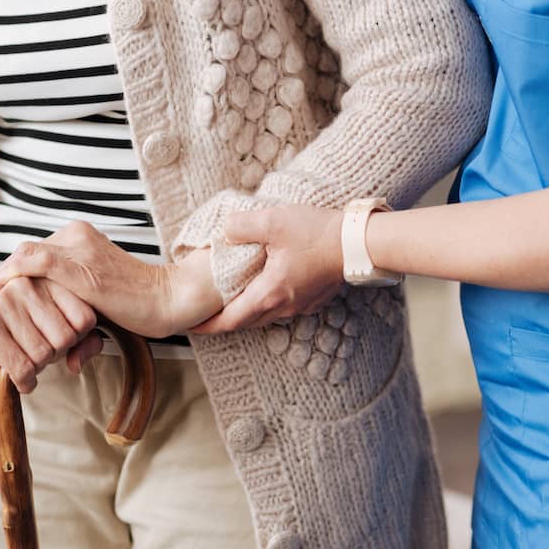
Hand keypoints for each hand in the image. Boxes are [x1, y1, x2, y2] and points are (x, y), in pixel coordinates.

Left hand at [0, 221, 218, 338]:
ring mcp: (78, 249)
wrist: (170, 300)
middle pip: (22, 257)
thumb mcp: (102, 311)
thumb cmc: (143, 308)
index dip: (7, 279)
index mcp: (80, 239)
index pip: (32, 256)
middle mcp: (76, 237)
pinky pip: (35, 265)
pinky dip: (10, 280)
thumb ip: (81, 323)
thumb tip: (71, 360)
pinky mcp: (81, 267)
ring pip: (23, 259)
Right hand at [0, 277, 103, 391]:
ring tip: (24, 359)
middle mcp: (26, 284)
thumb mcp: (53, 334)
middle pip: (65, 338)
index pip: (85, 318)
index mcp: (46, 279)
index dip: (75, 340)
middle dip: (54, 356)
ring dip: (37, 369)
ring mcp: (5, 302)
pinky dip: (24, 381)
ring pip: (44, 354)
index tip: (55, 340)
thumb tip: (86, 355)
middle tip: (36, 353)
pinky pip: (22, 367)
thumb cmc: (14, 336)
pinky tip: (18, 378)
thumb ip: (84, 341)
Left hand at [192, 205, 344, 333]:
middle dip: (223, 321)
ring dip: (244, 313)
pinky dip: (264, 304)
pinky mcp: (312, 298)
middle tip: (204, 316)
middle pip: (245, 322)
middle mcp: (284, 306)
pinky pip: (281, 308)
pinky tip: (261, 289)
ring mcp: (300, 305)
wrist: (358, 242)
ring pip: (264, 316)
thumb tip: (224, 232)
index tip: (191, 327)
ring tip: (228, 303)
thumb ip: (241, 226)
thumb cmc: (318, 234)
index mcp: (269, 293)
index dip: (208, 325)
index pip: (230, 320)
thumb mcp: (272, 221)